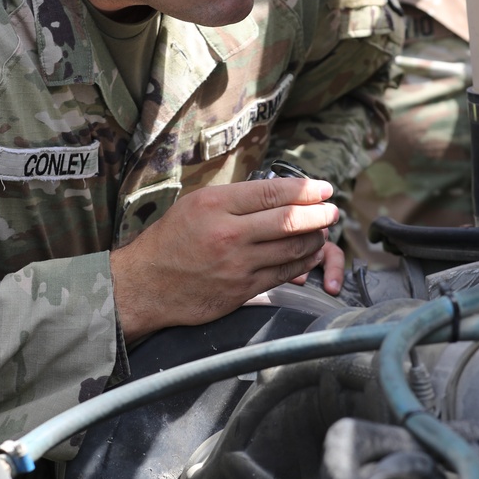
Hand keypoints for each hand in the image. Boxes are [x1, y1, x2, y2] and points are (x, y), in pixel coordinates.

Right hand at [110, 176, 339, 341]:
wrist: (146, 285)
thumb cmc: (171, 240)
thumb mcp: (195, 205)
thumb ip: (235, 199)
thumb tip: (279, 194)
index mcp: (214, 205)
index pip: (272, 193)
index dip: (306, 190)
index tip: (324, 188)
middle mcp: (228, 234)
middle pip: (288, 220)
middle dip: (318, 214)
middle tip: (332, 210)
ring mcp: (236, 265)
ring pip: (291, 248)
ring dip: (314, 238)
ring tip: (322, 230)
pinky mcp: (242, 290)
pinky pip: (283, 273)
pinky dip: (302, 262)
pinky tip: (310, 254)